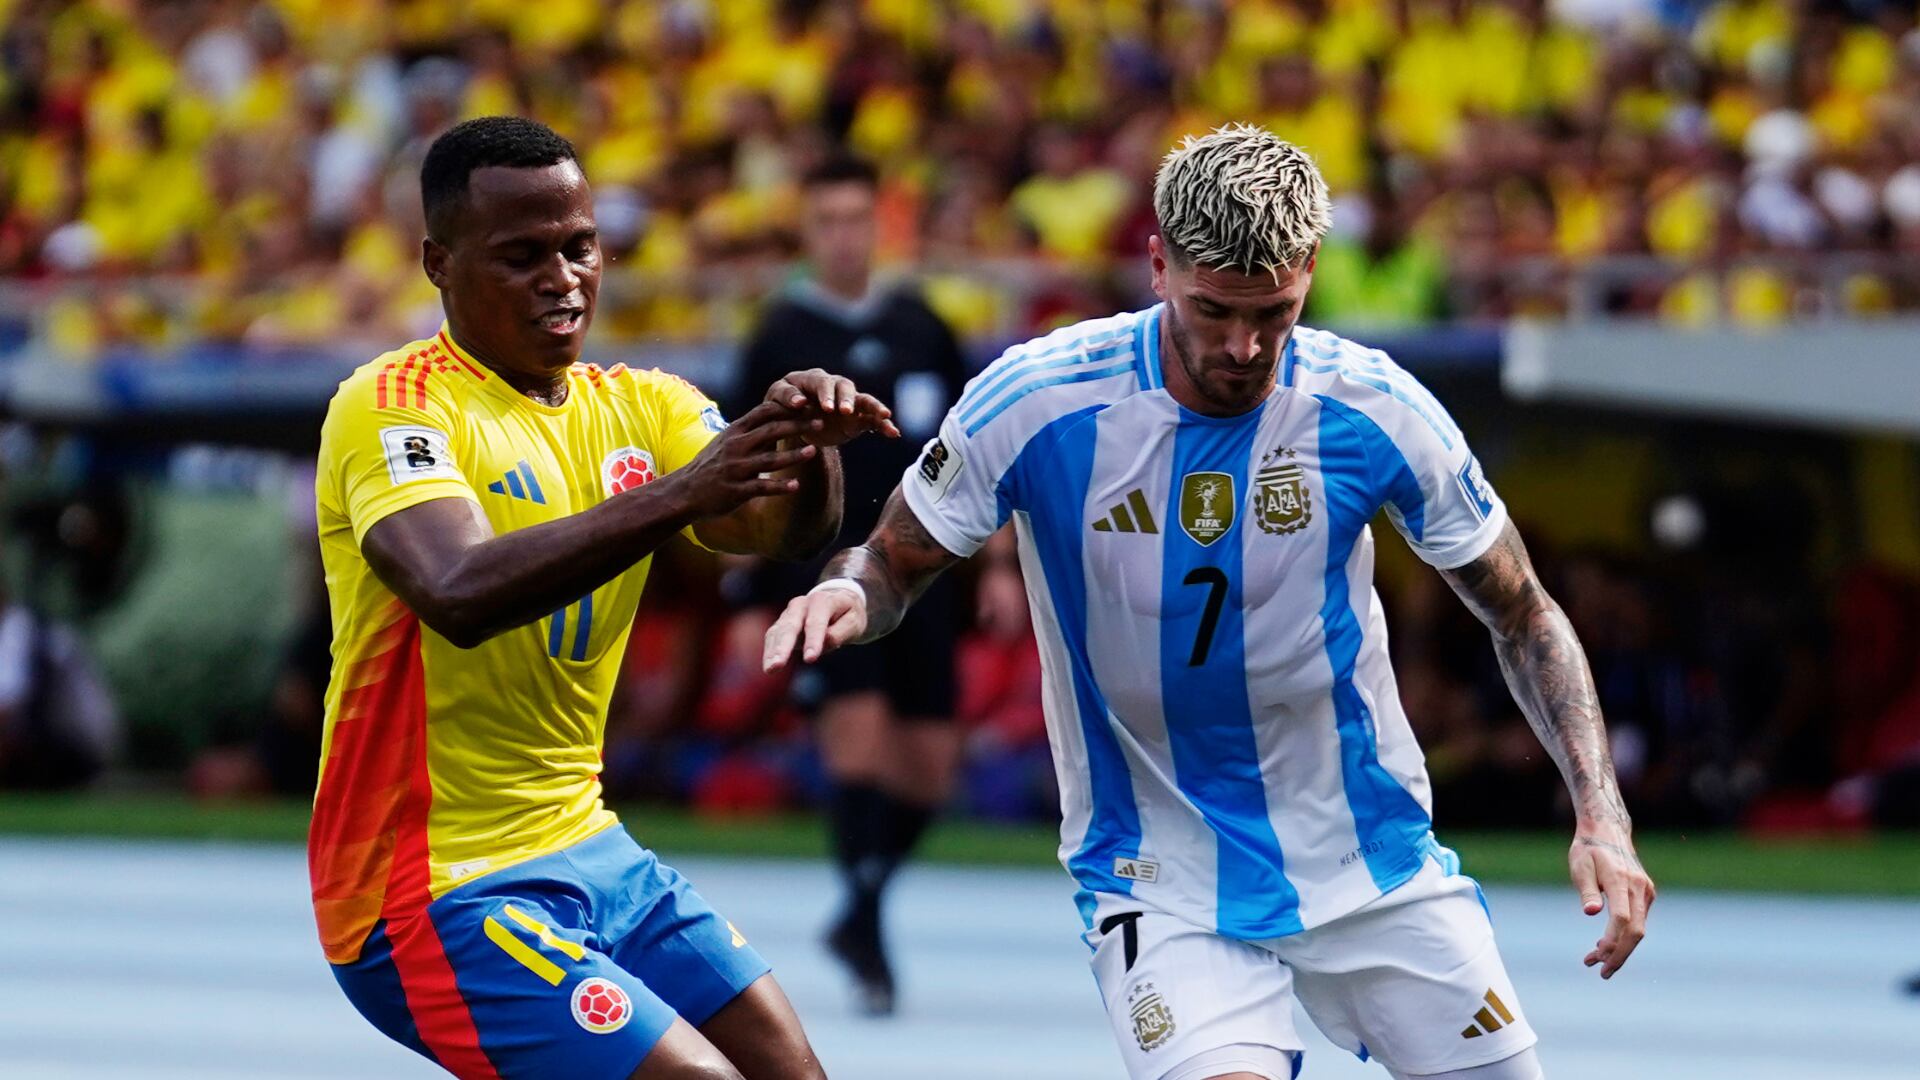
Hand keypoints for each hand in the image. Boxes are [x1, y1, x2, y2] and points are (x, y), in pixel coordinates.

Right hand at [661, 400, 823, 518]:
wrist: (685, 492)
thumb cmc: (710, 465)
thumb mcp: (725, 441)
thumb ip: (747, 429)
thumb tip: (771, 414)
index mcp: (735, 431)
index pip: (764, 412)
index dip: (787, 406)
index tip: (808, 404)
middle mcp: (736, 447)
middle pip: (772, 431)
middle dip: (798, 426)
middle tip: (820, 423)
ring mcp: (736, 469)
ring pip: (770, 460)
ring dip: (794, 455)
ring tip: (815, 451)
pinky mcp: (736, 490)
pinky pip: (761, 488)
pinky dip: (779, 487)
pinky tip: (796, 486)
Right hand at [762, 585, 866, 670]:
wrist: (837, 602)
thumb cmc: (847, 614)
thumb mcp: (854, 622)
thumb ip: (841, 632)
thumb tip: (825, 641)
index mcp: (822, 600)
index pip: (816, 622)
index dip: (813, 640)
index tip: (810, 659)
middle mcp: (801, 604)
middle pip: (790, 625)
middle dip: (784, 646)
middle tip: (778, 664)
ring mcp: (788, 613)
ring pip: (778, 631)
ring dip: (773, 651)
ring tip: (770, 670)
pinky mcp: (781, 624)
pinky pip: (772, 637)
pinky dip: (769, 652)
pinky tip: (768, 666)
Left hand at [766, 369, 900, 445]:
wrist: (793, 421)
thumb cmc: (781, 406)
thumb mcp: (776, 400)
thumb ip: (786, 398)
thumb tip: (799, 403)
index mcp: (814, 379)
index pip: (822, 383)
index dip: (825, 394)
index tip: (826, 408)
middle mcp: (834, 387)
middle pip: (846, 388)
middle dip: (847, 399)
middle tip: (845, 411)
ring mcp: (848, 402)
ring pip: (865, 400)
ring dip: (874, 407)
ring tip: (885, 415)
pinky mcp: (857, 419)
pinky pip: (873, 420)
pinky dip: (884, 425)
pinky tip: (894, 433)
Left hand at [1568, 820, 1653, 978]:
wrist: (1607, 831)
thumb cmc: (1588, 850)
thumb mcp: (1580, 867)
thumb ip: (1587, 891)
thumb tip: (1591, 913)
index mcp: (1622, 881)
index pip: (1622, 919)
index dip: (1611, 941)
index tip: (1596, 957)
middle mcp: (1639, 888)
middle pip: (1635, 931)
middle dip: (1619, 955)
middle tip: (1601, 972)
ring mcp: (1645, 891)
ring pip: (1639, 929)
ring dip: (1620, 948)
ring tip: (1594, 961)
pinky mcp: (1645, 894)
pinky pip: (1638, 921)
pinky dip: (1624, 936)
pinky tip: (1604, 945)